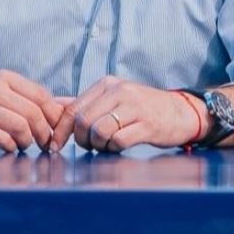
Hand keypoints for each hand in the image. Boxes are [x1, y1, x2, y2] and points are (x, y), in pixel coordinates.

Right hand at [0, 70, 64, 152]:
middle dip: (44, 134)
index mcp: (4, 77)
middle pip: (33, 113)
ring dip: (27, 142)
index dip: (54, 117)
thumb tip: (73, 105)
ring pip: (20, 127)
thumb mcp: (7, 97)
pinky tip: (8, 148)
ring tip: (24, 145)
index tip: (56, 132)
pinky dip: (11, 148)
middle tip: (44, 145)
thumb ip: (38, 101)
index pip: (41, 95)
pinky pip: (3, 140)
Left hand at [53, 76, 203, 152]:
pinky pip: (119, 141)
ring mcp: (134, 107)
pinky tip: (120, 146)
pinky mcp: (148, 124)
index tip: (54, 145)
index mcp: (107, 84)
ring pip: (99, 131)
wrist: (181, 112)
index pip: (73, 108)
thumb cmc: (142, 109)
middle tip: (90, 146)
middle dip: (81, 140)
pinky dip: (115, 148)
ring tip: (107, 145)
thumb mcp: (113, 99)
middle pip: (83, 122)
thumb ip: (84, 103)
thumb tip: (52, 105)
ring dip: (99, 145)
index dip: (60, 130)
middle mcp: (119, 91)